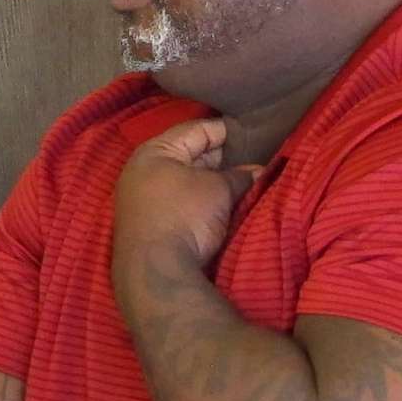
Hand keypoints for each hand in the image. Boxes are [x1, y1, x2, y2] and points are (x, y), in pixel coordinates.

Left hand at [113, 118, 258, 273]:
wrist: (156, 271)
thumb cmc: (184, 216)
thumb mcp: (218, 190)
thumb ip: (239, 177)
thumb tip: (258, 172)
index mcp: (154, 151)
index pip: (195, 129)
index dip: (226, 129)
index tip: (252, 131)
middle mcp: (143, 170)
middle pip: (189, 154)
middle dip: (220, 157)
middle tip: (253, 157)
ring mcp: (143, 197)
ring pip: (185, 179)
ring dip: (212, 180)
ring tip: (244, 179)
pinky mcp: (149, 221)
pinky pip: (180, 199)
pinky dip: (200, 197)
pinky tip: (224, 201)